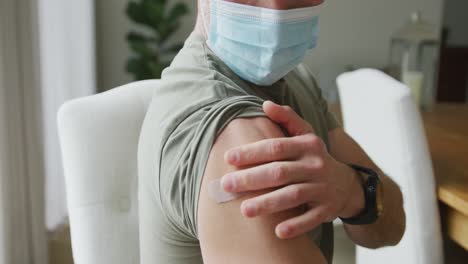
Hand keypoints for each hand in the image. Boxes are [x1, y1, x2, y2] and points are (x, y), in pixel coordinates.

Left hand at [221, 101, 364, 238]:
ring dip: (268, 203)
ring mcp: (322, 188)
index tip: (228, 158)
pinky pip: (311, 218)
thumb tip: (265, 104)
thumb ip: (287, 119)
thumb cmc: (314, 158)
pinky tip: (278, 232)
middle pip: (280, 172)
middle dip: (251, 179)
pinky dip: (296, 225)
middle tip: (226, 186)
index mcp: (307, 145)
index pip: (275, 147)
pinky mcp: (327, 209)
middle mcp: (315, 165)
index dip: (251, 152)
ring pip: (293, 196)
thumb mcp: (305, 135)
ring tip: (244, 210)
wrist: (347, 184)